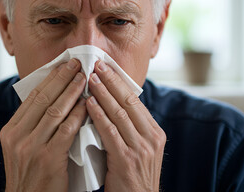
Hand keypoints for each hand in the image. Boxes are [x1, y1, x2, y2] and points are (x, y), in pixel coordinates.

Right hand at [0, 59, 86, 191]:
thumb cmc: (30, 176)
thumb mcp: (20, 149)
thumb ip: (32, 127)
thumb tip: (52, 101)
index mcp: (10, 131)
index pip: (32, 97)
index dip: (49, 79)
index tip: (62, 65)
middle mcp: (17, 136)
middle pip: (42, 99)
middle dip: (61, 78)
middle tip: (76, 63)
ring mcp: (31, 148)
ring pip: (54, 111)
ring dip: (72, 92)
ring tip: (85, 78)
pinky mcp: (48, 159)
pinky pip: (66, 130)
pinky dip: (78, 115)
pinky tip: (88, 105)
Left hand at [87, 61, 165, 191]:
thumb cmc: (133, 178)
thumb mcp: (140, 150)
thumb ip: (130, 129)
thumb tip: (112, 105)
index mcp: (155, 133)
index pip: (136, 101)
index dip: (120, 83)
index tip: (107, 68)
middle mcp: (151, 138)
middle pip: (129, 102)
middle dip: (112, 81)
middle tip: (97, 65)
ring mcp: (141, 149)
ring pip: (119, 113)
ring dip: (103, 93)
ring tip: (90, 78)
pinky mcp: (127, 160)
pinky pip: (110, 132)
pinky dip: (98, 115)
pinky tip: (88, 104)